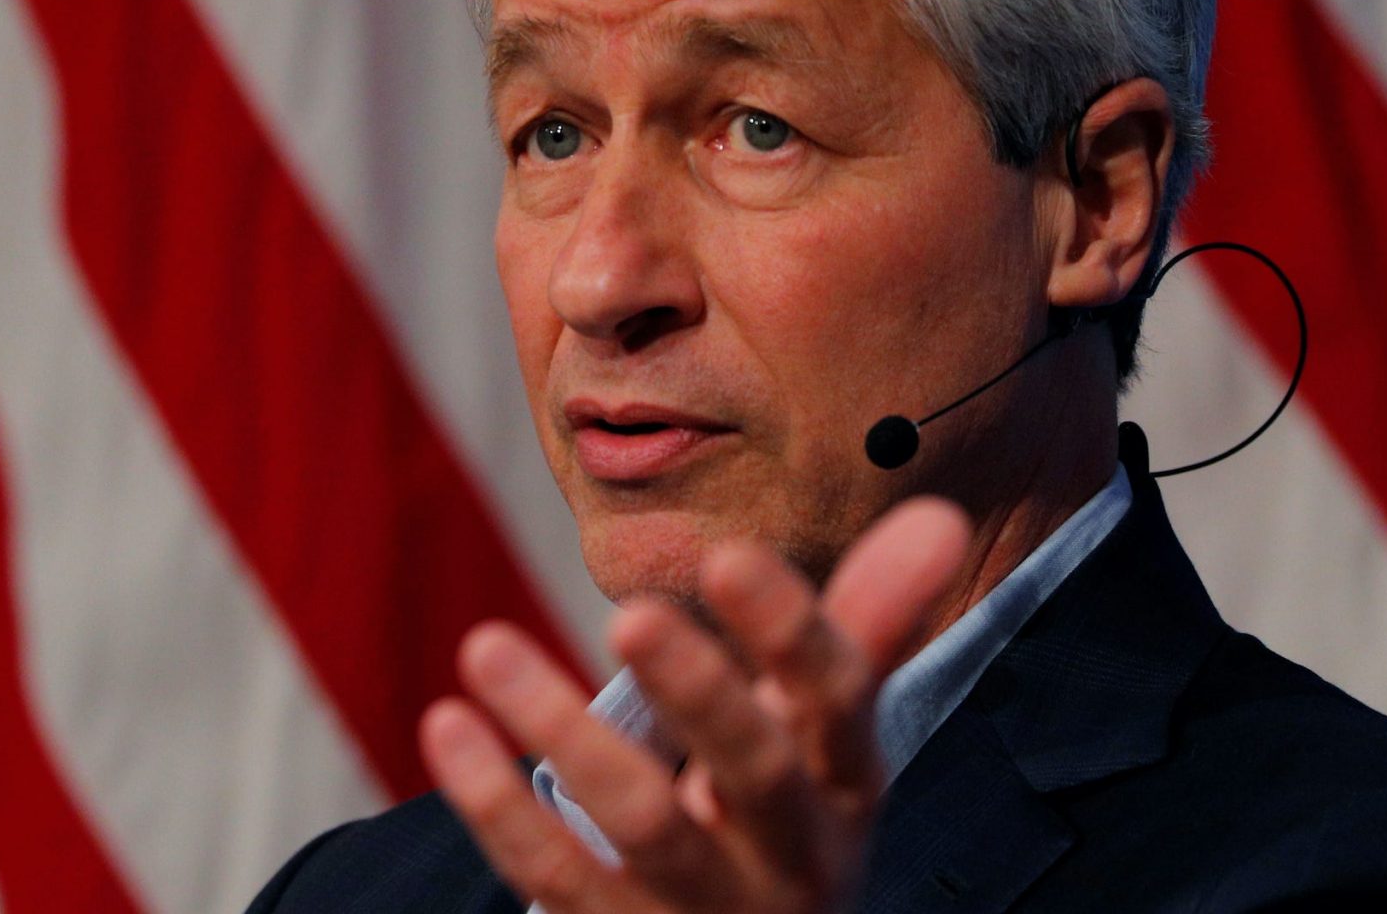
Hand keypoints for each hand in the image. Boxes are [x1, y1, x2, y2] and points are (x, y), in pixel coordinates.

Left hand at [418, 497, 970, 912]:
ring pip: (645, 829)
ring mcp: (708, 913)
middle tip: (628, 612)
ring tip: (486, 644)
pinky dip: (497, 807)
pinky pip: (559, 881)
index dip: (793, 635)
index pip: (839, 705)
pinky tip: (446, 726)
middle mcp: (793, 858)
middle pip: (756, 773)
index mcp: (846, 789)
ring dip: (565, 736)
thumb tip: (940, 511)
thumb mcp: (829, 742)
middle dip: (699, 692)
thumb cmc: (784, 827)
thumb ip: (868, 626)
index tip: (728, 555)